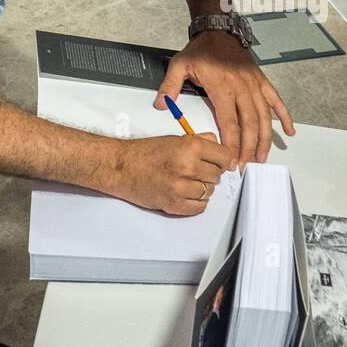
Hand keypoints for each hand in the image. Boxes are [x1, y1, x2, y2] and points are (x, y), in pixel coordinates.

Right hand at [104, 133, 234, 215]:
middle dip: (211, 173)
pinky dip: (197, 202)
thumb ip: (201, 140)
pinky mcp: (174, 204)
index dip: (224, 160)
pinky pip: (199, 207)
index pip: (224, 156)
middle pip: (217, 175)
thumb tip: (219, 146)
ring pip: (209, 192)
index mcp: (190, 147)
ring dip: (203, 188)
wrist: (122, 167)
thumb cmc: (146, 152)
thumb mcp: (176, 139)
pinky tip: (188, 193)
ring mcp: (181, 187)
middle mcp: (188, 167)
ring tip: (189, 181)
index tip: (223, 162)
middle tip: (198, 170)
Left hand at [155, 31, 293, 164]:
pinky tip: (290, 132)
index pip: (229, 123)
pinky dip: (285, 117)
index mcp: (222, 88)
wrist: (219, 31)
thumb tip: (158, 105)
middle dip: (248, 148)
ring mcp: (255, 85)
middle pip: (250, 124)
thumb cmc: (200, 50)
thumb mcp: (179, 65)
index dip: (232, 144)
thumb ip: (169, 86)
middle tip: (245, 167)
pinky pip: (276, 101)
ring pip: (264, 117)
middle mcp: (242, 88)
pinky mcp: (262, 82)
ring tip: (262, 158)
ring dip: (265, 140)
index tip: (230, 162)